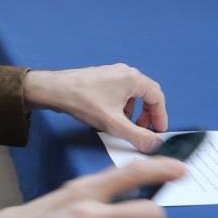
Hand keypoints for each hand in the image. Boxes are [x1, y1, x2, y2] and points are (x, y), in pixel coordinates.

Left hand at [24, 63, 167, 151]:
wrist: (56, 90)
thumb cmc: (83, 101)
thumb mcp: (114, 124)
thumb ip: (137, 136)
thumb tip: (154, 144)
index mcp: (133, 79)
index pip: (158, 97)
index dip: (161, 116)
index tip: (159, 131)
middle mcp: (126, 72)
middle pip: (147, 94)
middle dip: (148, 115)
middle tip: (144, 130)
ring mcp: (113, 73)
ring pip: (133, 94)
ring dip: (134, 112)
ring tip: (125, 126)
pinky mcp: (102, 78)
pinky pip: (120, 92)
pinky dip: (122, 106)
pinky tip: (111, 118)